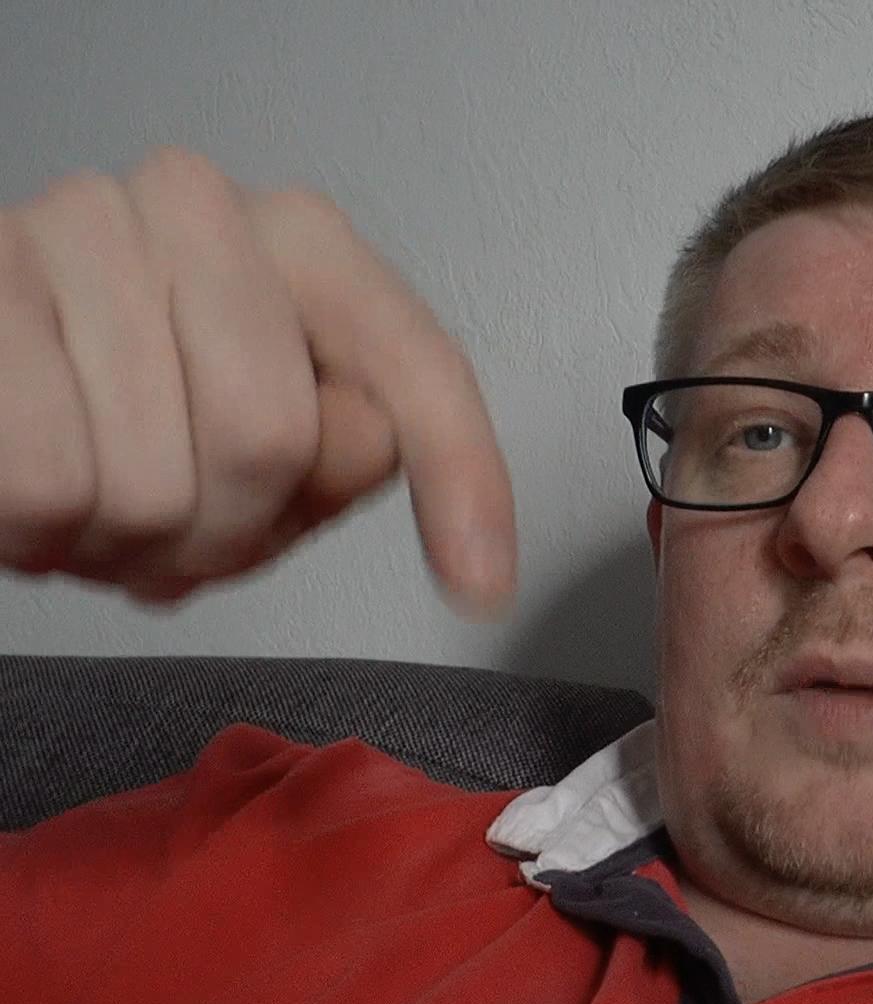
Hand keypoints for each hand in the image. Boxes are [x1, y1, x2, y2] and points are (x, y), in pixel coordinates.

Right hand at [0, 146, 515, 618]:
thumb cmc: (124, 401)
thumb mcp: (266, 441)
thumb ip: (346, 448)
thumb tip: (363, 447)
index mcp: (299, 240)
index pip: (413, 365)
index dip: (460, 480)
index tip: (483, 583)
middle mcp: (194, 206)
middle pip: (270, 439)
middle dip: (226, 531)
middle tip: (180, 530)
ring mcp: (74, 229)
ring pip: (150, 481)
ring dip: (123, 542)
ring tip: (100, 504)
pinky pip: (45, 481)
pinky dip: (38, 531)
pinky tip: (35, 495)